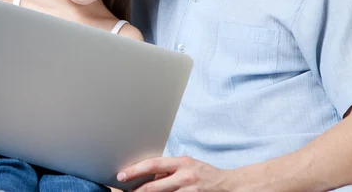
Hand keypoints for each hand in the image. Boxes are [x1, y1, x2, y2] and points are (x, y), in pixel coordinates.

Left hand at [117, 156, 231, 191]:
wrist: (230, 185)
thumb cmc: (205, 174)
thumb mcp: (188, 165)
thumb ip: (169, 170)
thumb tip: (148, 176)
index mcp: (182, 162)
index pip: (153, 165)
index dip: (135, 170)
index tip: (121, 175)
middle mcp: (185, 176)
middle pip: (154, 186)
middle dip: (136, 190)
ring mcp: (190, 190)